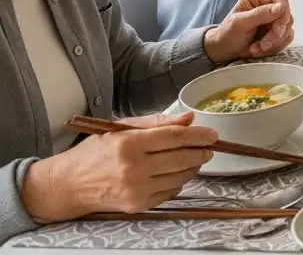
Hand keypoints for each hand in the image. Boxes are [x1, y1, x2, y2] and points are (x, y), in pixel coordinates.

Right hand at [20, 111, 216, 221]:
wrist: (69, 185)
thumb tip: (189, 118)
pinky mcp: (138, 205)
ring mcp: (136, 189)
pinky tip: (173, 173)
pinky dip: (178, 181)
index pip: (175, 137)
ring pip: (181, 176)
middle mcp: (133, 168)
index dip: (198, 135)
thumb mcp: (121, 128)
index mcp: (129, 143)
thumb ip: (157, 122)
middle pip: (182, 158)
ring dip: (192, 166)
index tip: (213, 134)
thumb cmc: (95, 152)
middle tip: (208, 147)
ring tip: (191, 158)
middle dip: (201, 151)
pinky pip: (171, 191)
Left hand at [203, 0, 294, 62]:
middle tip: (263, 44)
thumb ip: (259, 14)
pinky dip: (275, 47)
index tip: (278, 29)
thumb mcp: (239, 24)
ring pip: (287, 28)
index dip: (283, 12)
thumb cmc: (226, 34)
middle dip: (276, 34)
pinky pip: (286, 38)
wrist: (223, 51)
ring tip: (256, 48)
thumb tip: (281, 8)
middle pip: (286, 15)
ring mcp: (273, 19)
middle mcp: (267, 5)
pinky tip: (260, 50)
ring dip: (273, 42)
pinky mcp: (276, 32)